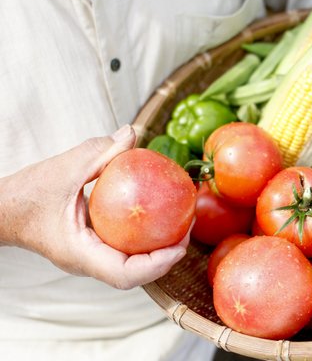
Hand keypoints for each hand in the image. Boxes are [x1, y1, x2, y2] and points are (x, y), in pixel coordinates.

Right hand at [0, 125, 189, 289]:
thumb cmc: (26, 193)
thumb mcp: (64, 168)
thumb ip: (100, 153)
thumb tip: (133, 133)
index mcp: (80, 254)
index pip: (125, 274)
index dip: (157, 264)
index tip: (180, 244)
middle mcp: (87, 263)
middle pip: (135, 274)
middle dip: (167, 256)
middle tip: (188, 226)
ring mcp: (89, 258)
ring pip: (130, 265)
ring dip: (157, 249)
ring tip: (179, 222)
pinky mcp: (90, 248)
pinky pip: (122, 248)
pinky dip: (142, 237)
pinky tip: (156, 212)